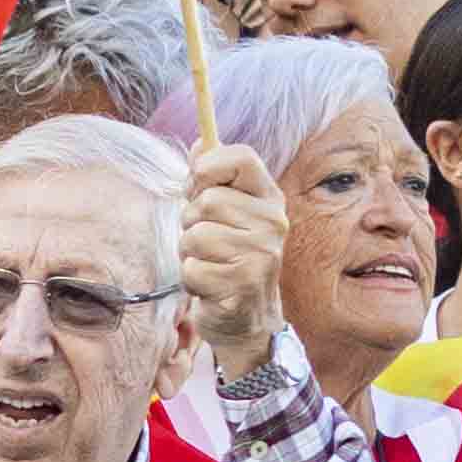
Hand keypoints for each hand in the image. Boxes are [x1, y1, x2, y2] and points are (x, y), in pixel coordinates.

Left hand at [177, 141, 283, 379]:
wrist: (246, 317)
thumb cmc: (227, 256)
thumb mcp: (224, 213)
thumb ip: (211, 180)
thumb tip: (198, 144)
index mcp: (268, 198)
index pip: (241, 157)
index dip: (208, 166)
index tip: (198, 185)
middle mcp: (272, 222)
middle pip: (207, 200)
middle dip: (191, 221)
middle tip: (206, 240)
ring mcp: (262, 254)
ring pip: (195, 235)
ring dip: (189, 252)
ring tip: (209, 263)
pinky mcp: (243, 284)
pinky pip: (192, 269)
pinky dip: (191, 279)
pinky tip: (210, 286)